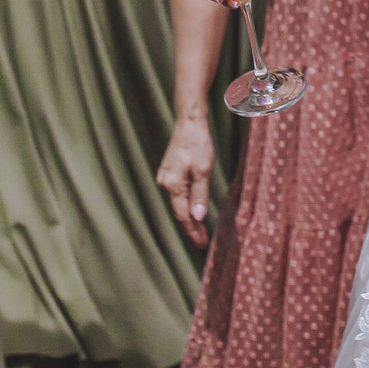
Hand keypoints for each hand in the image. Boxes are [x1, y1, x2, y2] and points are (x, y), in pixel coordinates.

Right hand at [157, 117, 214, 246]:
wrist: (189, 122)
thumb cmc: (198, 143)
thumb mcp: (203, 170)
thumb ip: (200, 195)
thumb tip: (197, 218)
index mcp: (173, 185)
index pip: (183, 216)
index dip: (193, 232)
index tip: (202, 244)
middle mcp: (165, 183)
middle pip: (178, 212)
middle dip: (191, 227)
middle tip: (203, 242)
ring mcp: (165, 177)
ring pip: (177, 204)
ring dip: (188, 217)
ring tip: (200, 230)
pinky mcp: (168, 172)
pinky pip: (177, 194)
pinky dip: (185, 204)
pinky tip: (193, 210)